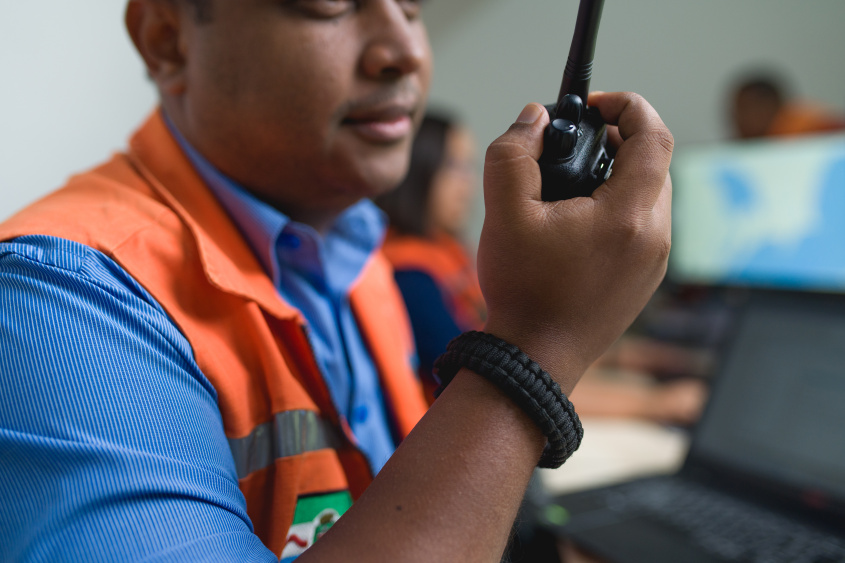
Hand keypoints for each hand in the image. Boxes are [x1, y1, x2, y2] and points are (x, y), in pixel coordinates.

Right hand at [478, 92, 673, 393]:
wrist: (535, 359)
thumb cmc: (522, 291)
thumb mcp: (503, 212)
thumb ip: (513, 153)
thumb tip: (534, 118)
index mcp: (627, 215)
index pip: (653, 135)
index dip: (627, 106)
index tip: (594, 106)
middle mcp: (654, 237)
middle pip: (654, 164)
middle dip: (619, 141)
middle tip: (577, 143)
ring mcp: (654, 263)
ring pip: (651, 196)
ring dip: (620, 176)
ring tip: (573, 185)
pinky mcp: (645, 281)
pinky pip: (645, 227)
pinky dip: (620, 208)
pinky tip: (579, 223)